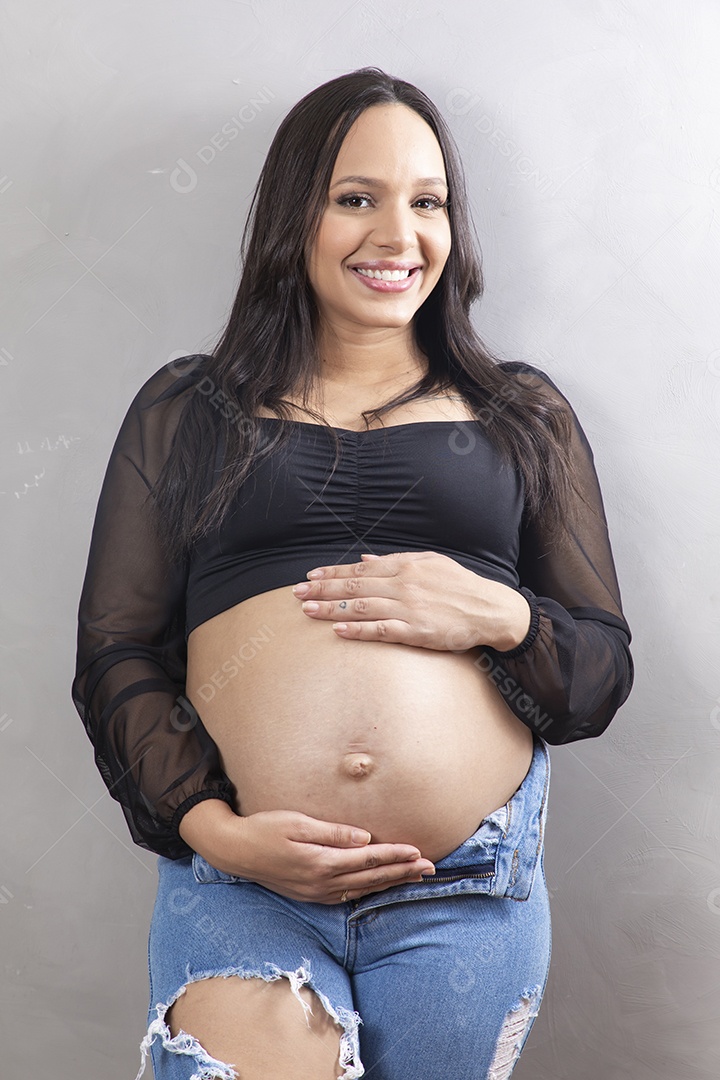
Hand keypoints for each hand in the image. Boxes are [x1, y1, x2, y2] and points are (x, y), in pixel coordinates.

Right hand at [199, 809, 435, 904]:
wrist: (234, 851)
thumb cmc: (265, 828)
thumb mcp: (297, 823)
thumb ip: (332, 832)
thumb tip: (365, 838)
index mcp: (321, 862)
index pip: (367, 859)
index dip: (394, 855)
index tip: (417, 851)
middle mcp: (321, 882)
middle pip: (371, 878)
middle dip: (402, 872)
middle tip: (429, 868)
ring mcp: (316, 892)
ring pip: (362, 889)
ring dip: (390, 882)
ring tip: (413, 877)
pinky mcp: (310, 895)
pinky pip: (347, 895)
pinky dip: (368, 890)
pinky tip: (380, 886)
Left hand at [291, 551, 530, 652]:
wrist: (489, 609)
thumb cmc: (459, 585)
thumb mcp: (429, 562)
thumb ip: (395, 559)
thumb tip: (365, 557)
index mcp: (405, 566)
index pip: (360, 569)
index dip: (332, 572)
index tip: (310, 576)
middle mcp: (403, 584)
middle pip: (354, 587)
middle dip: (322, 589)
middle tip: (296, 593)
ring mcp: (409, 608)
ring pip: (362, 607)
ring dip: (332, 608)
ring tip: (307, 610)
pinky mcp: (417, 631)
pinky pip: (382, 631)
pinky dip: (359, 630)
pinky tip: (339, 630)